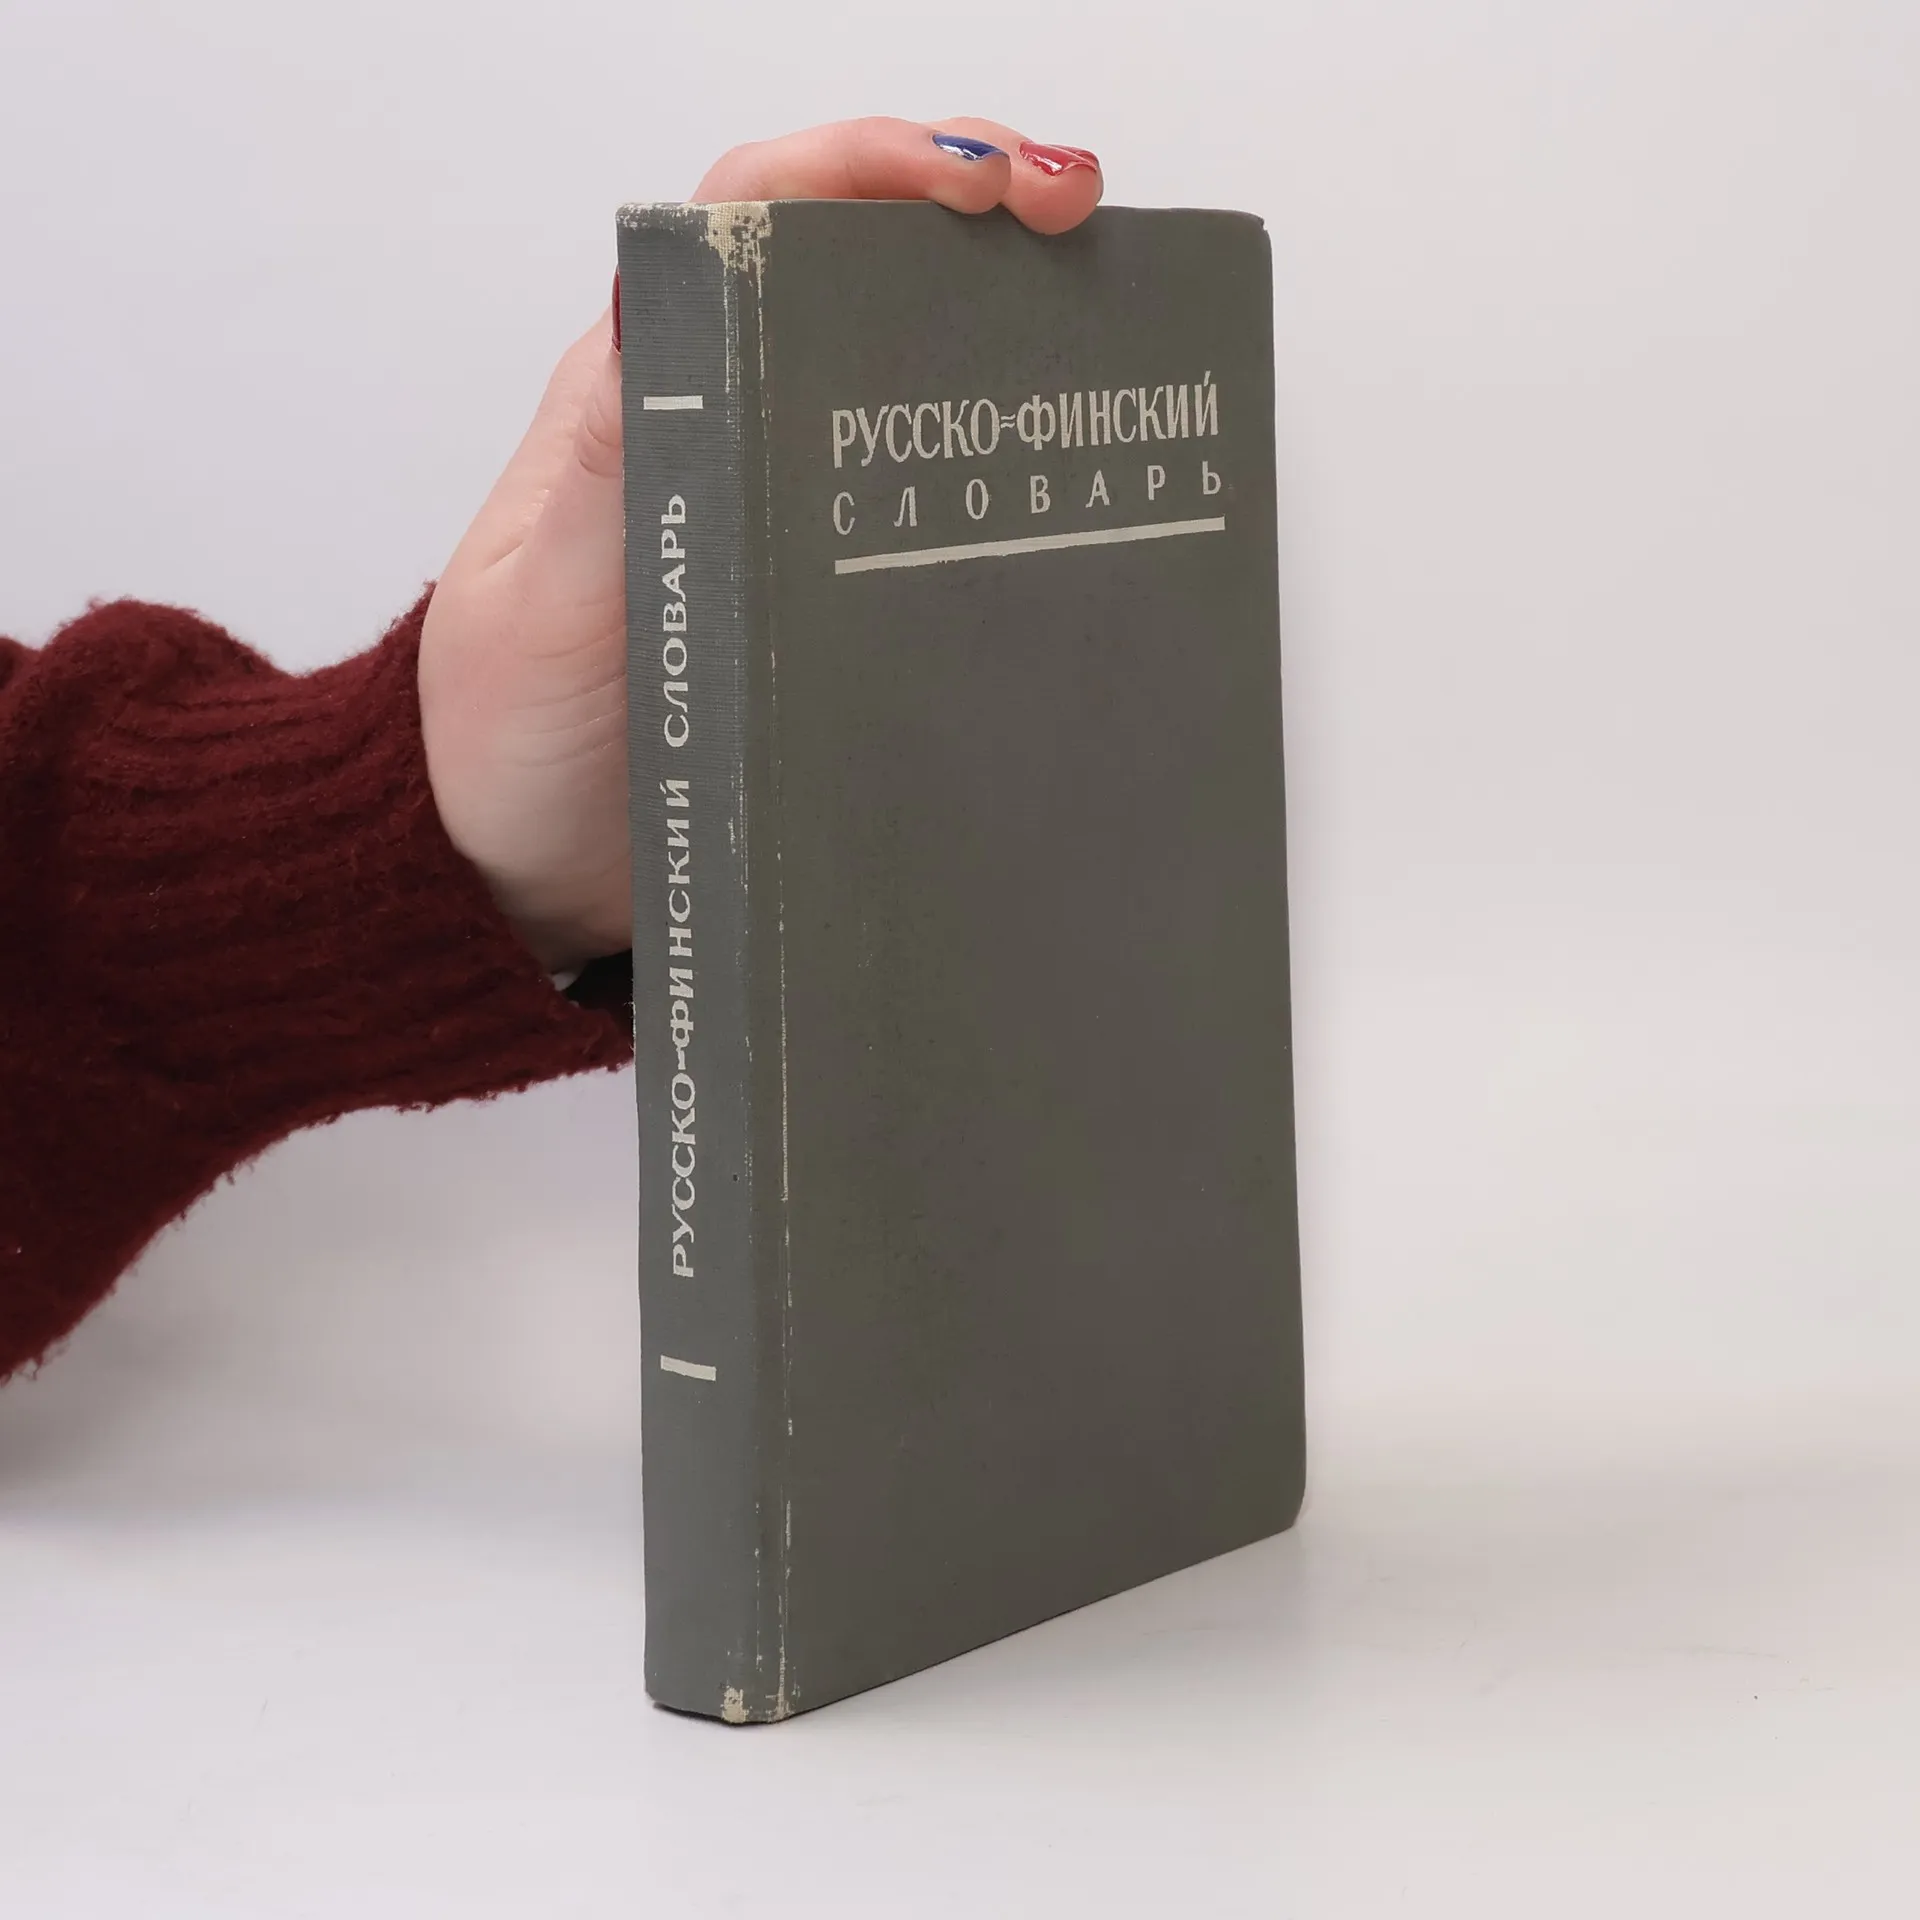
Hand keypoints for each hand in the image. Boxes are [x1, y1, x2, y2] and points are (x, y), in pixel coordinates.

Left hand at [418, 118, 1103, 972]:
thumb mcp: (542, 610)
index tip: (971, 179)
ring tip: (1108, 308)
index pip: (749, 221)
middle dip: (969, 207)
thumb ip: (602, 480)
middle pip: (850, 265)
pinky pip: (925, 501)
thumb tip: (652, 306)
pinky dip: (1001, 461)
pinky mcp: (830, 597)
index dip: (861, 168)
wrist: (533, 880)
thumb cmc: (511, 744)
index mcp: (640, 401)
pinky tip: (1074, 477)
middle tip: (1076, 214)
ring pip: (904, 369)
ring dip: (1005, 318)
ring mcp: (786, 514)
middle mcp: (723, 430)